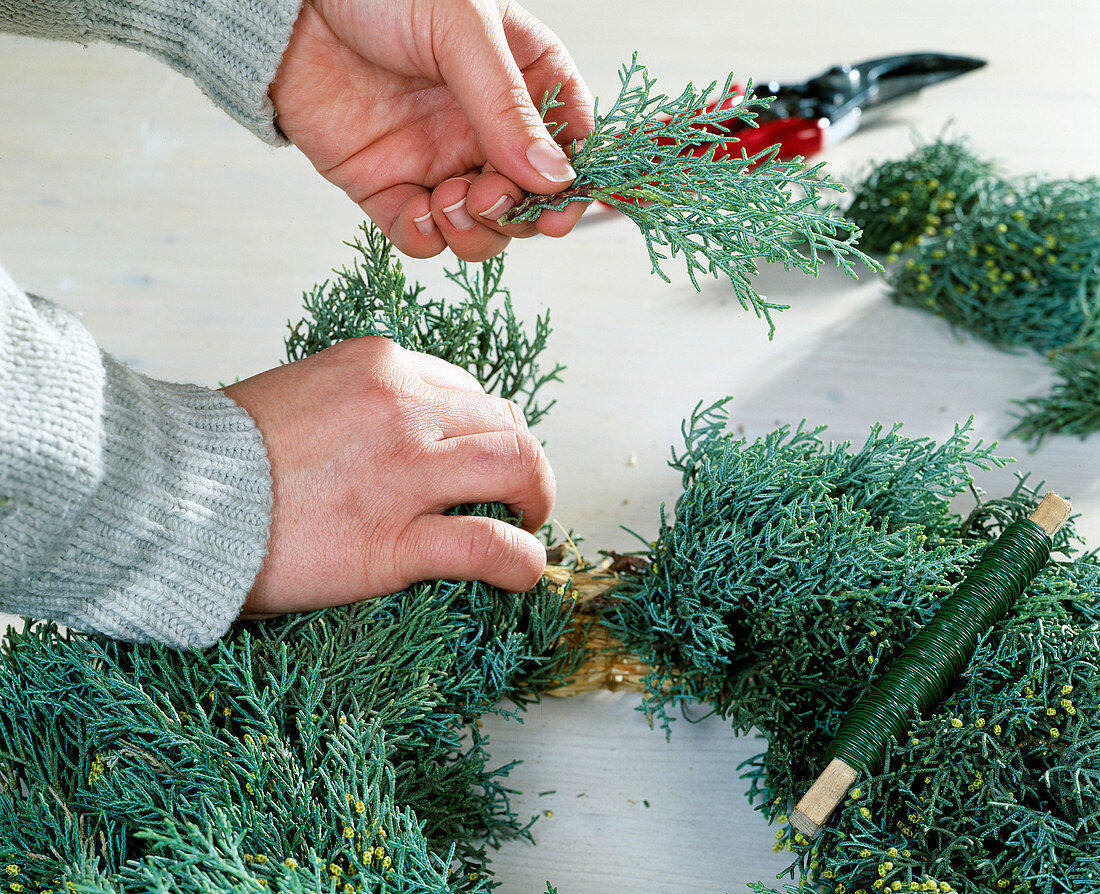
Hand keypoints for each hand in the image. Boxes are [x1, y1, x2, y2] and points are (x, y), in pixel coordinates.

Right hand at [222, 336, 554, 617]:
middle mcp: (404, 408)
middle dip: (522, 457)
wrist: (171, 496)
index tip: (480, 454)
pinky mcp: (394, 540)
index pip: (466, 390)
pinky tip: (524, 573)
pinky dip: (523, 560)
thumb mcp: (304, 390)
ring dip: (537, 495)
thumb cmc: (226, 452)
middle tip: (518, 490)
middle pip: (503, 423)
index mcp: (381, 367)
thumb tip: (405, 423)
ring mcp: (404, 472)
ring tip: (531, 519)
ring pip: (515, 466)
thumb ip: (363, 399)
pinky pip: (488, 545)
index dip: (484, 427)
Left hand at [270, 0, 594, 261]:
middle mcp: (485, 127)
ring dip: (475, 231)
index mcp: (522, 79)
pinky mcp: (388, 185)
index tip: (561, 209)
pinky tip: (418, 212)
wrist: (290, 4)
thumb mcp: (461, 31)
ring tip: (450, 200)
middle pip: (527, 199)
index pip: (570, 144)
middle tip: (489, 195)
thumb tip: (554, 178)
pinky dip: (426, 238)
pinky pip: (421, 235)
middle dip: (516, 212)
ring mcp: (438, 159)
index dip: (572, 185)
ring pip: (480, 227)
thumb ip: (507, 106)